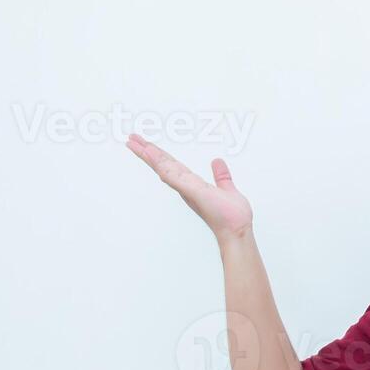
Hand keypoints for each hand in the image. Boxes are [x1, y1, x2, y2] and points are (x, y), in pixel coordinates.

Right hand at [125, 133, 251, 241]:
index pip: (172, 165)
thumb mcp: (227, 190)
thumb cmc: (231, 217)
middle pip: (163, 164)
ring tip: (135, 143)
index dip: (159, 154)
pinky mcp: (193, 192)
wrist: (236, 231)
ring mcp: (188, 189)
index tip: (147, 144)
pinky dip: (163, 166)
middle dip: (147, 151)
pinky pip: (175, 176)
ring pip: (165, 168)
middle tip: (132, 138)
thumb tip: (218, 162)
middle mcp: (186, 187)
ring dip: (149, 155)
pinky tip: (151, 156)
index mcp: (193, 184)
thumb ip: (222, 176)